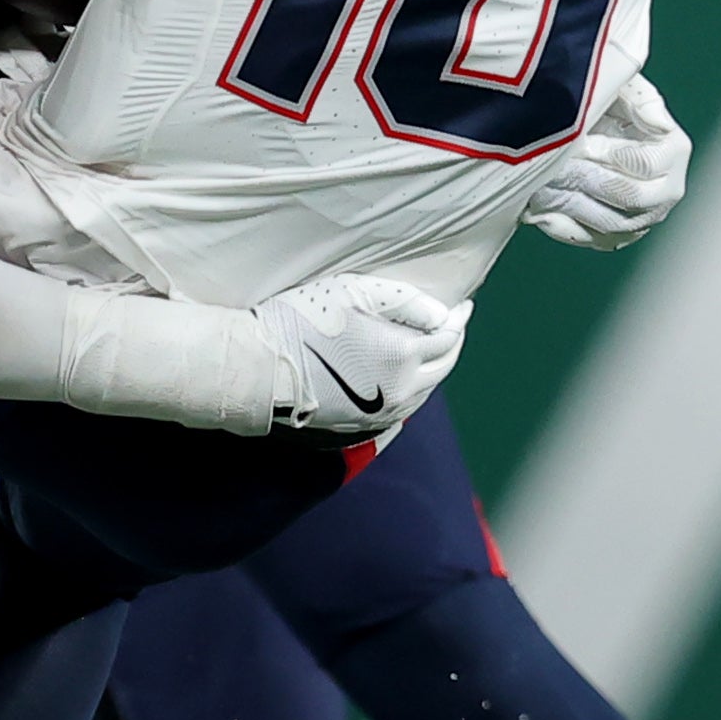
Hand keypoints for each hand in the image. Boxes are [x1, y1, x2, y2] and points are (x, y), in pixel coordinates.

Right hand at [256, 272, 468, 438]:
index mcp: (404, 357)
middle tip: (452, 326)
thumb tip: (442, 315)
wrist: (259, 370)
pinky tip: (402, 378)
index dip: (457, 318)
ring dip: (433, 369)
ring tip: (431, 350)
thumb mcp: (355, 293)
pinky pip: (401, 408)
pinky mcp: (360, 426)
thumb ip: (405, 300)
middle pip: (443, 368)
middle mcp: (402, 391)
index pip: (448, 337)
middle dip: (451, 344)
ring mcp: (382, 414)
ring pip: (424, 392)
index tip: (462, 305)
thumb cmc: (302, 322)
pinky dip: (411, 389)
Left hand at [524, 72, 688, 251]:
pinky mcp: (613, 235)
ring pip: (609, 223)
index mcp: (673, 151)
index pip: (645, 164)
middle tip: (556, 164)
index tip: (581, 141)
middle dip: (588, 178)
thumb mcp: (622, 87)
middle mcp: (665, 190)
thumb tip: (661, 125)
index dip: (609, 153)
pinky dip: (561, 224)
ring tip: (543, 182)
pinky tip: (538, 207)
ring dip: (572, 202)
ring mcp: (640, 217)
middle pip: (630, 196)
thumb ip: (642, 100)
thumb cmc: (604, 101)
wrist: (579, 125)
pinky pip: (588, 238)